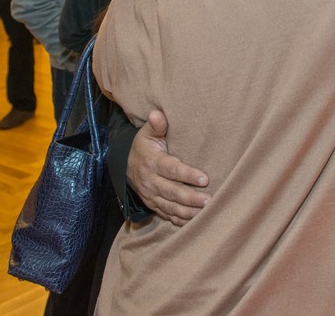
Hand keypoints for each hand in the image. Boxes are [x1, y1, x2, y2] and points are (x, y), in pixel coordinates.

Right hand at [127, 110, 210, 226]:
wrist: (125, 165)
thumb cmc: (144, 147)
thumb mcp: (147, 134)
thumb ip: (156, 125)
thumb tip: (157, 113)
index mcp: (152, 162)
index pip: (171, 170)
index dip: (187, 175)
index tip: (204, 178)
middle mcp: (150, 181)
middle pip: (171, 192)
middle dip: (190, 198)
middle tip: (209, 200)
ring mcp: (150, 196)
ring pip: (170, 207)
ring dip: (188, 212)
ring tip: (207, 212)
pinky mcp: (153, 205)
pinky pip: (167, 215)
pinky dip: (180, 220)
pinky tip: (196, 221)